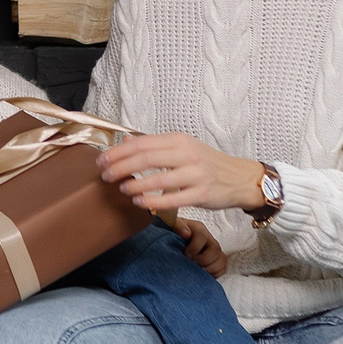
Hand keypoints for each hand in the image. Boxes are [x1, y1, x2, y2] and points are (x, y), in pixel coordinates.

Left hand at [99, 132, 268, 214]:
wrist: (239, 178)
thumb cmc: (206, 163)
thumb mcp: (183, 148)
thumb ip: (156, 146)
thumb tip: (126, 141)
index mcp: (179, 140)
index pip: (142, 143)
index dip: (119, 152)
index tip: (103, 160)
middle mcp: (187, 154)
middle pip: (146, 158)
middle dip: (121, 167)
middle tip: (106, 176)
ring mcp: (195, 174)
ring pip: (158, 178)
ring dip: (135, 185)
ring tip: (122, 189)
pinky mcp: (202, 194)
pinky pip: (173, 198)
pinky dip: (153, 201)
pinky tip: (140, 203)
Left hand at [179, 218, 229, 277]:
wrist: (174, 241)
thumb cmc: (173, 234)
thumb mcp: (172, 225)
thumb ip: (178, 225)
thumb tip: (186, 234)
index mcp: (199, 229)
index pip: (202, 237)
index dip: (194, 248)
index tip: (186, 255)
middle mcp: (209, 239)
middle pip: (216, 250)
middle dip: (204, 260)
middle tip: (193, 263)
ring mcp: (213, 250)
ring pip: (222, 259)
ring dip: (210, 268)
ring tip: (198, 271)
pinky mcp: (215, 260)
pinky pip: (222, 268)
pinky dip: (214, 273)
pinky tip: (202, 274)